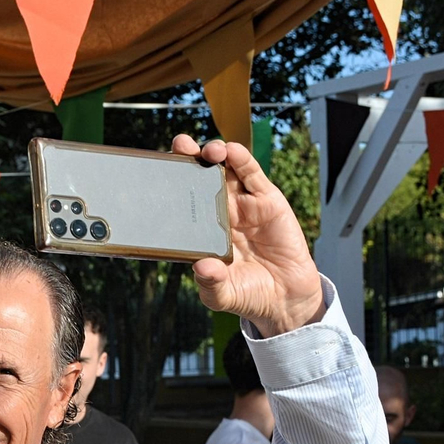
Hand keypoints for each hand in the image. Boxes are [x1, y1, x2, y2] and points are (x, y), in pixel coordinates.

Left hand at [171, 135, 324, 336]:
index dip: (170, 185)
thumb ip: (211, 282)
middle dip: (188, 159)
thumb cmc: (248, 294)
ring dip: (214, 154)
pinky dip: (242, 160)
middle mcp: (219, 213)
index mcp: (202, 232)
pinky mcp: (266, 201)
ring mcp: (242, 205)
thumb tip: (201, 267)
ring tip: (208, 150)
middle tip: (179, 146)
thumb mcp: (223, 295)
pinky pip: (252, 175)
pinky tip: (231, 151)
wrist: (285, 298)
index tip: (158, 171)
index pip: (182, 202)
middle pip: (200, 178)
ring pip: (225, 171)